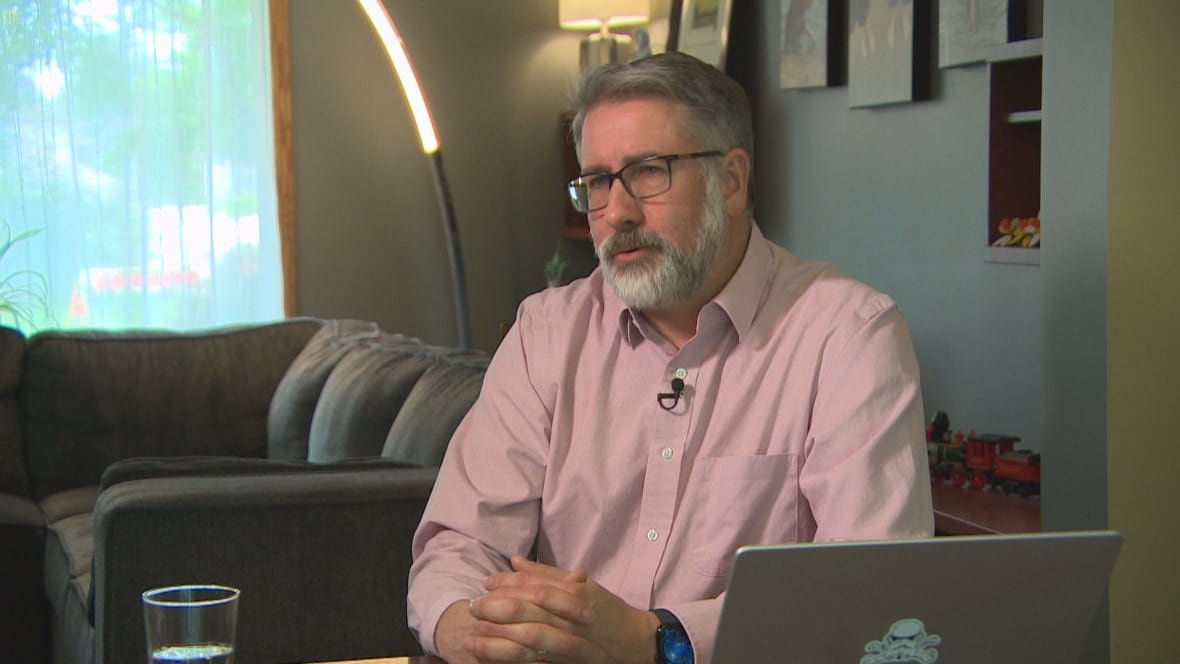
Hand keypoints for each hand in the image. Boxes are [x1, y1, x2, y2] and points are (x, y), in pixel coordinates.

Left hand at [464, 556, 658, 663]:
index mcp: (575, 593)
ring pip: (528, 639)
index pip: (534, 585)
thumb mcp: (583, 586)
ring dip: (496, 638)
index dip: (506, 584)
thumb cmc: (607, 611)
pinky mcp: (565, 663)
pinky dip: (510, 659)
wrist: (634, 644)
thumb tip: (515, 561)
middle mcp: (572, 617)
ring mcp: (570, 643)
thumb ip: (547, 574)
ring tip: (473, 637)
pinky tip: (490, 658)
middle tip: (472, 607)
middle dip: (494, 608)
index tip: (486, 584)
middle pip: (526, 610)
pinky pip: (534, 661)